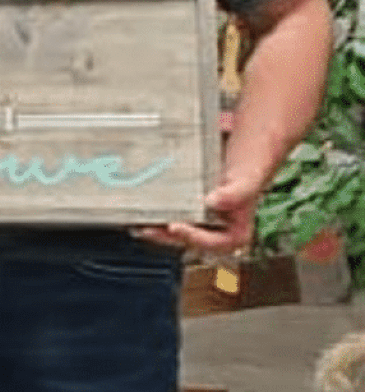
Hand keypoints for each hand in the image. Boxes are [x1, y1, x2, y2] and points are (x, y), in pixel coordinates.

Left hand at [132, 174, 259, 254]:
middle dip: (166, 236)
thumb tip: (213, 202)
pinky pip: (172, 212)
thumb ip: (236, 193)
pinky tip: (142, 208)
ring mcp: (201, 217)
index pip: (215, 244)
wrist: (248, 147)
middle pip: (189, 239)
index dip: (194, 239)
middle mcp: (217, 227)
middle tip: (147, 228)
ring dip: (158, 227)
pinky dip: (158, 212)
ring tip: (139, 222)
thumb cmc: (252, 166)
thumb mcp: (248, 179)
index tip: (176, 227)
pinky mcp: (188, 205)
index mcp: (235, 231)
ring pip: (177, 229)